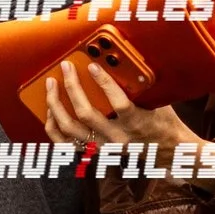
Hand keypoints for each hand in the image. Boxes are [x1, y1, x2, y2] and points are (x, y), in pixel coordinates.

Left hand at [39, 60, 202, 166]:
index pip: (118, 104)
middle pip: (86, 114)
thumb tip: (119, 62)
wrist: (163, 149)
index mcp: (135, 124)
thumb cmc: (159, 121)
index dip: (104, 83)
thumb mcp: (156, 101)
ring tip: (51, 84)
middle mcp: (116, 138)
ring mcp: (101, 147)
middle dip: (72, 87)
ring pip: (69, 128)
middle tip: (66, 67)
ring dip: (56, 104)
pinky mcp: (91, 151)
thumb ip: (138, 86)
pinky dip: (53, 125)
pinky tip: (50, 109)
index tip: (92, 65)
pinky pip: (63, 142)